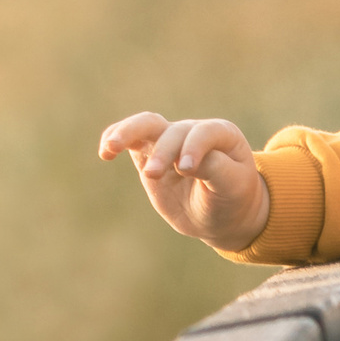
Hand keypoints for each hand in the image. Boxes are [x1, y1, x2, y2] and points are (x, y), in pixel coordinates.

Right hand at [98, 111, 271, 249]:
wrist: (221, 215)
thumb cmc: (233, 198)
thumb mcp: (233, 187)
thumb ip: (215, 169)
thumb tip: (182, 161)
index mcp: (221, 135)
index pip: (203, 133)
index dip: (192, 147)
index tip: (184, 169)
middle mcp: (193, 132)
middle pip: (172, 131)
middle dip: (162, 152)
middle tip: (153, 175)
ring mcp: (169, 141)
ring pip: (146, 125)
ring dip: (127, 133)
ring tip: (111, 147)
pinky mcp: (148, 154)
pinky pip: (129, 139)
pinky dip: (115, 139)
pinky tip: (105, 151)